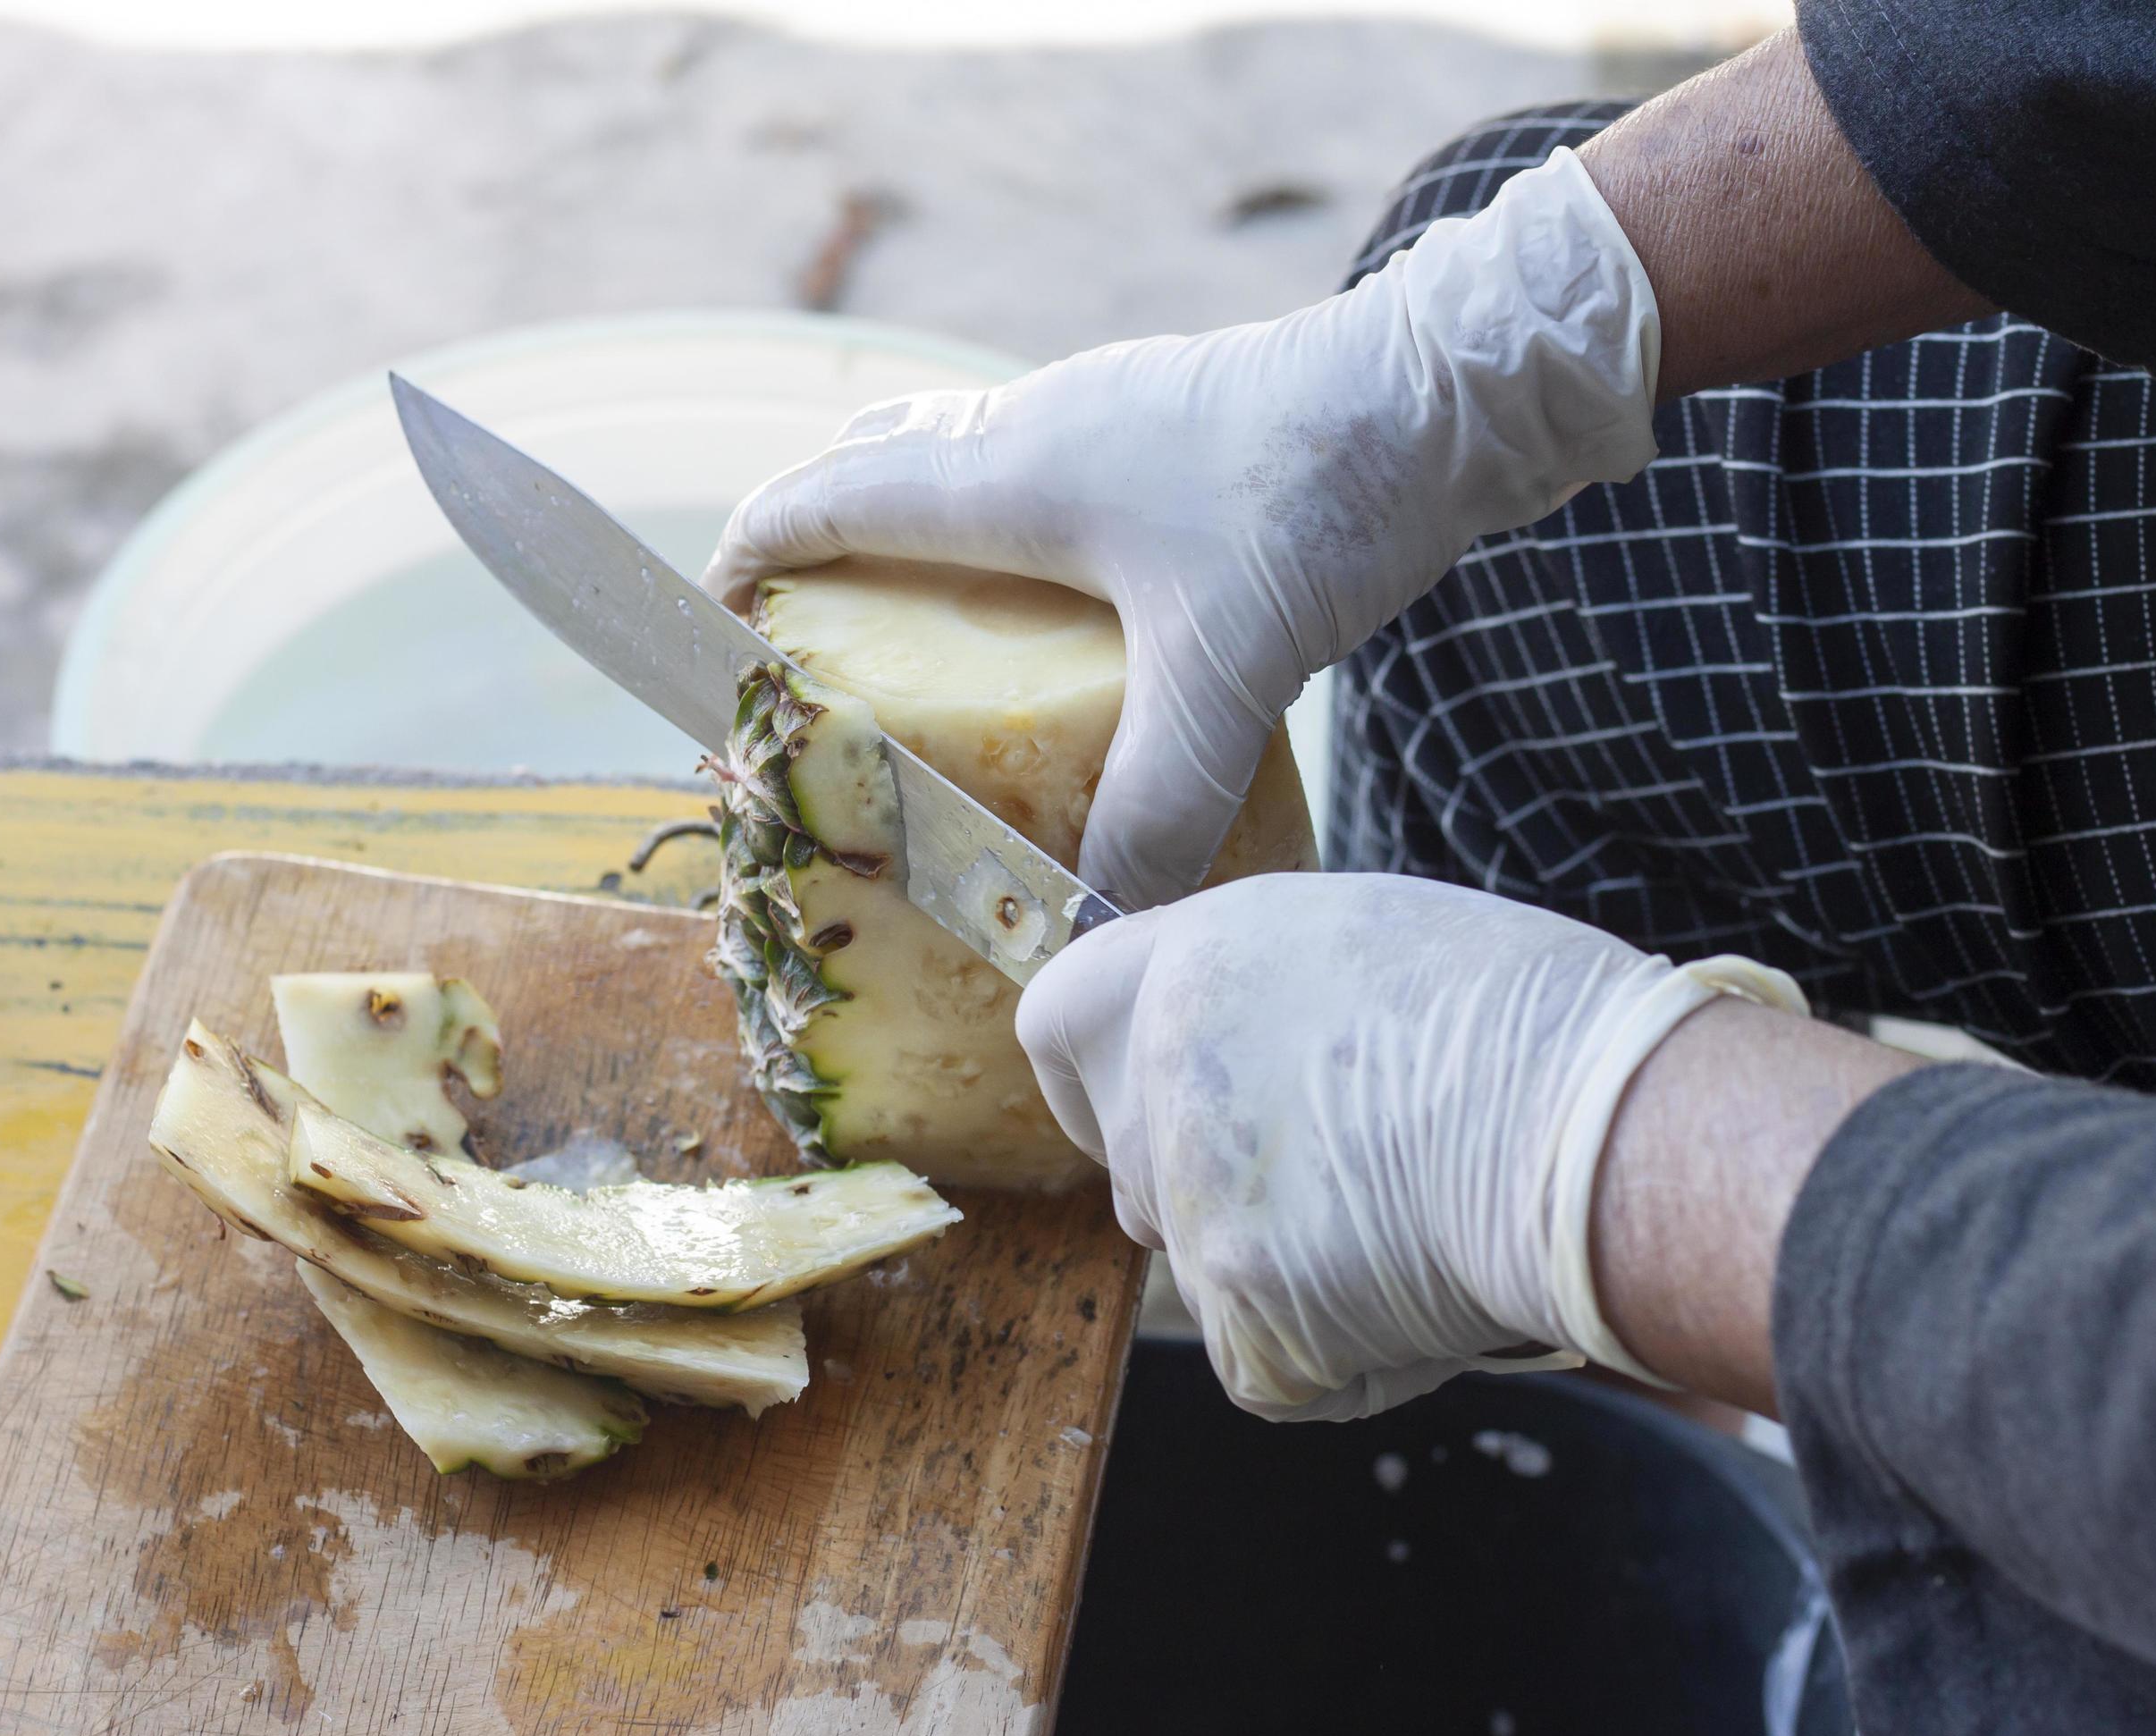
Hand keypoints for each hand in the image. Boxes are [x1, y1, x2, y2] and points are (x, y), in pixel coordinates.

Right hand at [705, 149, 1659, 906]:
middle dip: (820, 543)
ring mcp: (1110, 416)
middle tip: (802, 632)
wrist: (1447, 391)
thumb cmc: (1320, 498)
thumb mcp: (1229, 670)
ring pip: (965, 460)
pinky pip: (1043, 471)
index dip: (755, 554)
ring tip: (916, 631)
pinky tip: (1065, 609)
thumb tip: (1097, 924)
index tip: (708, 612)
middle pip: (882, 467)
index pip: (832, 499)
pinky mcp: (1175, 430)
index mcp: (1012, 472)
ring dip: (916, 530)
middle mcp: (1041, 427)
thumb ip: (1158, 803)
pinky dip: (1006, 531)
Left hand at [1013, 872, 1804, 1419]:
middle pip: (1137, 1167)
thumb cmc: (1538, 1025)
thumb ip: (1270, 999)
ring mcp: (1194, 1208)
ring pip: (1206, 1269)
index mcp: (1194, 964)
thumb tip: (1255, 1058)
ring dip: (1282, 1270)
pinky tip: (1424, 1292)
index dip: (1105, 1073)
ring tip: (1412, 1221)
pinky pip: (1266, 1361)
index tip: (1162, 1096)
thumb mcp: (1371, 950)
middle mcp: (1166, 1078)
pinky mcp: (1243, 1322)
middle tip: (1347, 1174)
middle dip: (1216, 1188)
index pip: (1057, 1026)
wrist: (1604, 1131)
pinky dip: (1334, 1354)